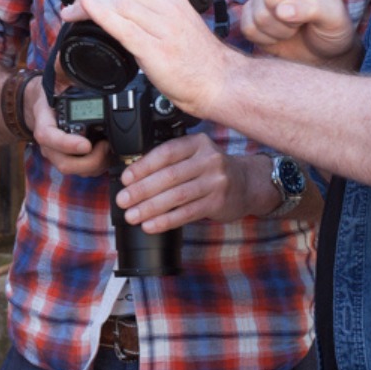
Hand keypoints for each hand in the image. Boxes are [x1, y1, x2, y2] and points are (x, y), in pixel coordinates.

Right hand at [23, 75, 112, 176]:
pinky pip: (81, 170)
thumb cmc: (50, 93)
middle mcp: (49, 143)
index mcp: (44, 122)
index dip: (66, 143)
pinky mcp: (68, 158)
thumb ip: (64, 70)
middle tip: (106, 146)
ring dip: (95, 164)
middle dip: (89, 160)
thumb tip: (75, 54)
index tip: (86, 143)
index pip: (48, 136)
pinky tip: (109, 153)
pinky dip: (97, 165)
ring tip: (110, 149)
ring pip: (74, 169)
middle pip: (64, 162)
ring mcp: (57, 153)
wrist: (38, 106)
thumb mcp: (55, 80)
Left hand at [62, 0, 230, 117]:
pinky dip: (100, 16)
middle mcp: (167, 6)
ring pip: (118, 1)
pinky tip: (86, 13)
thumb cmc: (198, 58)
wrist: (218, 82)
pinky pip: (123, 27)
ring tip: (73, 14)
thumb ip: (154, 9)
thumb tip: (120, 6)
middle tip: (75, 5)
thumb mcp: (178, 21)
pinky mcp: (156, 50)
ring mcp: (163, 27)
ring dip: (87, 4)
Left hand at [114, 133, 270, 232]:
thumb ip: (172, 161)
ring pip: (177, 196)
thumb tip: (134, 177)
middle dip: (142, 190)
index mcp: (197, 143)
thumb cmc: (213, 169)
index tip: (125, 178)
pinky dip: (166, 221)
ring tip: (132, 215)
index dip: (143, 166)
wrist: (248, 183)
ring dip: (150, 208)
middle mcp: (209, 159)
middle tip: (123, 200)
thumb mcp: (196, 155)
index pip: (166, 153)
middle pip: (169, 176)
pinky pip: (187, 213)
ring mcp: (216, 181)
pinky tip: (151, 225)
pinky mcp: (218, 202)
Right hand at [241, 0, 360, 66]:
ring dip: (278, 31)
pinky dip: (265, 39)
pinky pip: (248, 28)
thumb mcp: (333, 17)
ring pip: (257, 16)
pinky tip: (279, 35)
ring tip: (294, 28)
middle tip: (303, 20)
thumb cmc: (332, 27)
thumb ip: (312, 9)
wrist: (323, 51)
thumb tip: (283, 10)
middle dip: (287, 18)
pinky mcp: (251, 16)